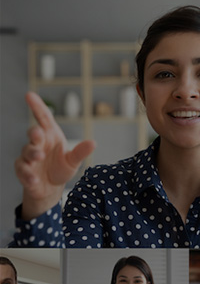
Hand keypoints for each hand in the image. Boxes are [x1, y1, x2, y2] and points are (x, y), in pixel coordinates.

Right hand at [15, 92, 95, 219]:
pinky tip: (34, 179)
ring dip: (32, 153)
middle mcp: (38, 143)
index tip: (29, 95)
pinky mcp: (23, 170)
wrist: (51, 188)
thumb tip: (93, 143)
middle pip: (33, 133)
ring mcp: (29, 156)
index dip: (37, 106)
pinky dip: (27, 174)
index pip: (43, 117)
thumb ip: (81, 152)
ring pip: (26, 151)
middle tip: (38, 134)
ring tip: (39, 157)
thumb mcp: (73, 161)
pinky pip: (22, 169)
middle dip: (34, 132)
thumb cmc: (61, 168)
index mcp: (50, 135)